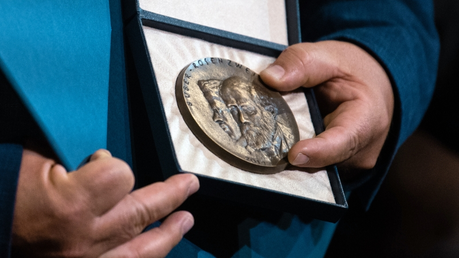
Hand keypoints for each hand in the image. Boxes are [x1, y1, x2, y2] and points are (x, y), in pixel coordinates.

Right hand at [12, 145, 198, 256]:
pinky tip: (157, 249)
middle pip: (141, 213)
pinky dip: (144, 257)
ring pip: (141, 251)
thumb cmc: (2, 193)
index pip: (119, 176)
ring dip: (168, 234)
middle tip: (189, 186)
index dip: (113, 164)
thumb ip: (74, 159)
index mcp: (70, 206)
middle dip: (171, 196)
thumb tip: (104, 160)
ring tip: (186, 221)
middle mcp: (84, 240)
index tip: (101, 162)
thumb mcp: (32, 162)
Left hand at [260, 41, 393, 177]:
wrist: (372, 85)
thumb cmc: (353, 72)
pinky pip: (312, 168)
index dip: (318, 152)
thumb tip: (269, 78)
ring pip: (313, 168)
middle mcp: (361, 151)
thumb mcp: (329, 56)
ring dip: (290, 154)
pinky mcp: (335, 168)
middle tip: (261, 137)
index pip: (343, 142)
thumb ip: (300, 63)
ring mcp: (348, 164)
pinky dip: (295, 155)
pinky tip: (281, 140)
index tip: (293, 155)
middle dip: (291, 153)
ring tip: (269, 135)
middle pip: (321, 162)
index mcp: (367, 120)